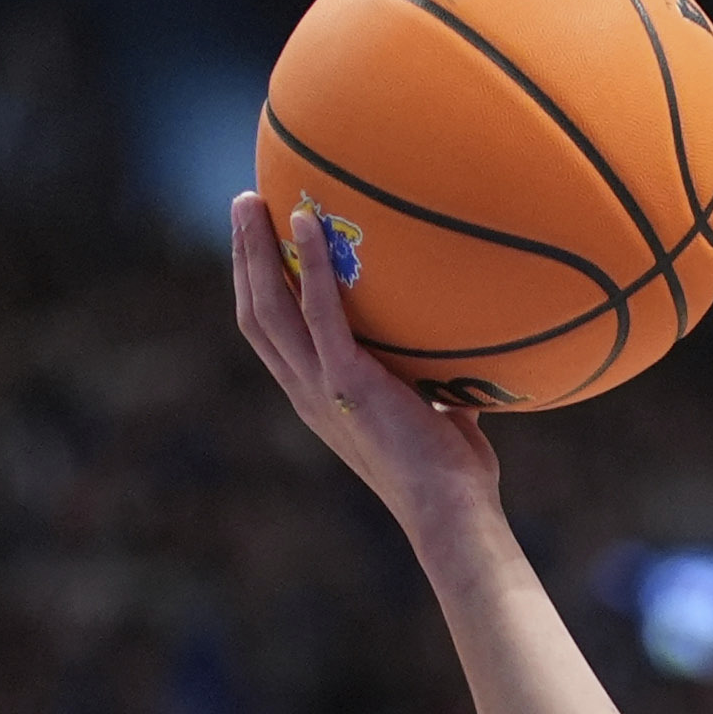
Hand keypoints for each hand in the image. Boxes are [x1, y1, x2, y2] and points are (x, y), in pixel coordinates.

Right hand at [227, 193, 503, 538]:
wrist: (450, 513)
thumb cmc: (454, 478)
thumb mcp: (439, 422)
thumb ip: (438, 391)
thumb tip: (470, 364)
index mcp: (320, 400)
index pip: (273, 339)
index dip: (257, 292)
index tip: (256, 251)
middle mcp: (307, 391)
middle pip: (255, 313)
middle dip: (242, 258)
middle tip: (244, 207)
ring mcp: (320, 385)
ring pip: (267, 305)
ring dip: (253, 249)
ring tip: (252, 199)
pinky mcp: (347, 379)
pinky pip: (318, 310)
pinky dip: (307, 264)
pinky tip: (306, 222)